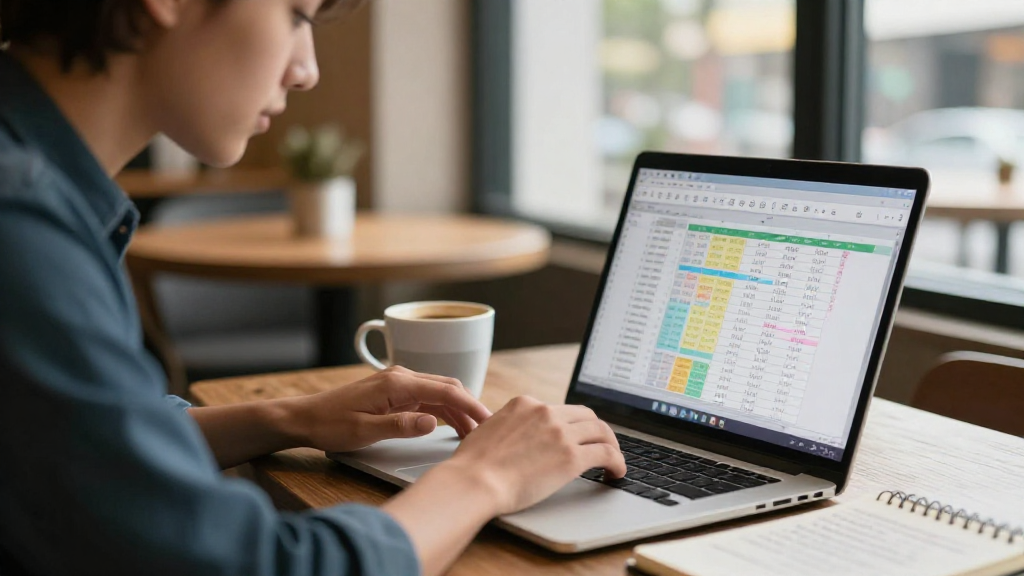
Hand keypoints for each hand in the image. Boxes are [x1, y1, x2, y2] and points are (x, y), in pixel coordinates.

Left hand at [291, 366, 491, 452]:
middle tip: (488, 429)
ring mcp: (398, 383)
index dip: (470, 405)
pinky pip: (427, 398)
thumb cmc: (330, 425)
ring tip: (475, 432)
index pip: (445, 390)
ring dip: (458, 410)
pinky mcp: (395, 392)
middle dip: (470, 406)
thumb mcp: (364, 431)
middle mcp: (401, 377)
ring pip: (439, 392)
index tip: (488, 421)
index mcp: (397, 383)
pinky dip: (444, 410)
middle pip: (447, 387)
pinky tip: (453, 425)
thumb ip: (400, 426)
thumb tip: (432, 422)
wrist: (305, 418)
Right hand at [441, 396, 625, 515]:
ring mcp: (560, 433)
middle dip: (596, 430)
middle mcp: (545, 412)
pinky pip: (607, 453)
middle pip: (585, 415)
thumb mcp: (488, 430)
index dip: (571, 424)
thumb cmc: (473, 466)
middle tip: (601, 444)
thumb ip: (508, 428)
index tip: (574, 436)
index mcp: (524, 404)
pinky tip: (617, 472)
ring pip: (601, 430)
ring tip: (614, 460)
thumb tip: (514, 439)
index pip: (558, 409)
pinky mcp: (572, 456)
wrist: (474, 481)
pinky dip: (618, 462)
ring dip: (612, 444)